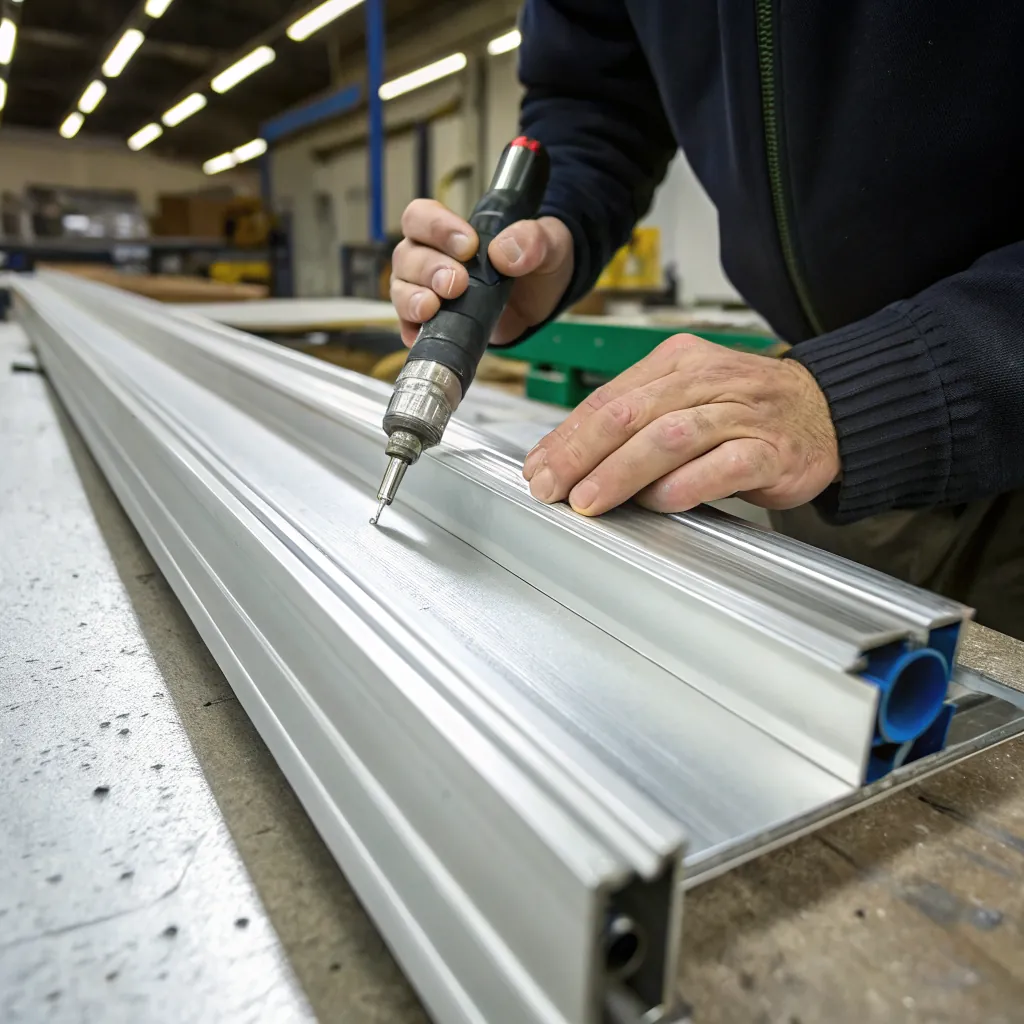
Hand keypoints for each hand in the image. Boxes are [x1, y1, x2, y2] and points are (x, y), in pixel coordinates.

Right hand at [390, 199, 573, 345]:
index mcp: (448, 230)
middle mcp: (428, 257)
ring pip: (401, 289)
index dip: (437, 229)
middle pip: (407, 255)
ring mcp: (425, 291)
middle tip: (457, 283)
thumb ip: (533, 240)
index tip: (468, 247)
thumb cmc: (533, 263)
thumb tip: (504, 253)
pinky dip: (412, 330)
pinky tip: (422, 334)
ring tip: (433, 308)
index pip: (421, 217)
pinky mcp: (431, 323)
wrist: (539, 301)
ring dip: (413, 298)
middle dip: (430, 269)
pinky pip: (408, 325)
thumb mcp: (547, 244)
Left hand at [523, 334, 839, 514]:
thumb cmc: (746, 410)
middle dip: (580, 454)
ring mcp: (740, 413)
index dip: (567, 436)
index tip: (538, 467)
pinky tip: (659, 502)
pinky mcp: (770, 449)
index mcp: (677, 362)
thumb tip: (567, 459)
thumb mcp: (686, 398)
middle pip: (629, 414)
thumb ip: (634, 422)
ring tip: (589, 500)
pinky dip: (685, 485)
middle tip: (551, 486)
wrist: (828, 411)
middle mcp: (706, 380)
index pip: (608, 398)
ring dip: (622, 471)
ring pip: (669, 436)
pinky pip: (722, 464)